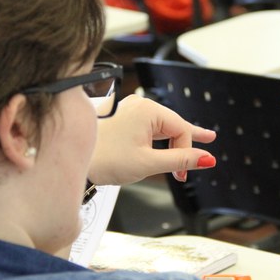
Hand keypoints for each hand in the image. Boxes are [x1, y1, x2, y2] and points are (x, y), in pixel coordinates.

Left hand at [88, 94, 216, 184]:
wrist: (70, 159)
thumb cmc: (104, 159)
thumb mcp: (148, 163)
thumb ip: (180, 161)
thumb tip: (207, 159)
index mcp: (147, 110)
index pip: (180, 129)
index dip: (187, 152)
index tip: (183, 174)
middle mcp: (138, 105)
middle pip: (171, 124)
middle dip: (184, 141)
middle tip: (209, 139)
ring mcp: (127, 110)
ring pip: (158, 126)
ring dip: (171, 141)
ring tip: (187, 145)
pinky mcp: (118, 118)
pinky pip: (145, 127)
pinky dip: (156, 138)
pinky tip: (164, 141)